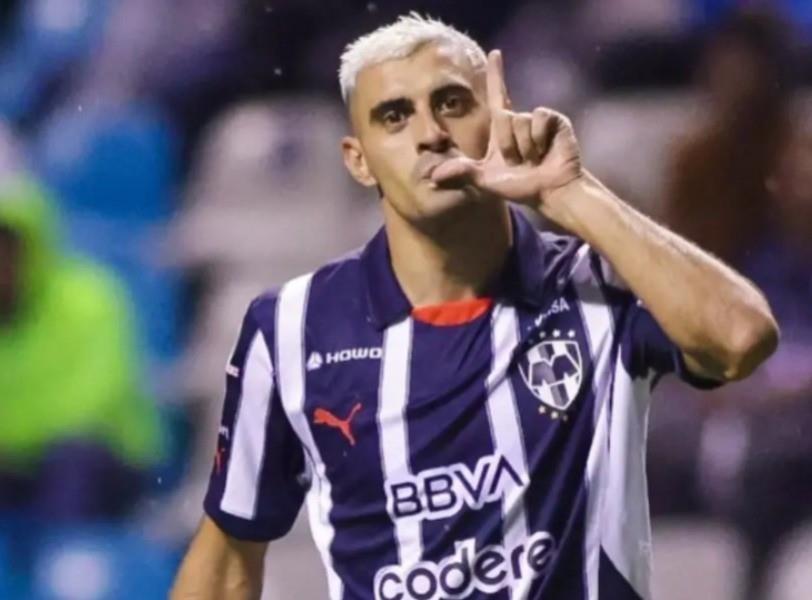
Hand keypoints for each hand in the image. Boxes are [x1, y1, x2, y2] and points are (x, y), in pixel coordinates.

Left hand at [430, 49, 582, 208]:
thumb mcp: (484, 180)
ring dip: (523, 147)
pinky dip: (537, 140)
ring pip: (519, 121)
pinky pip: (538, 118)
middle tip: (517, 163)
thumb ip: (459, 173)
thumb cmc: (519, 187)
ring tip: (532, 160)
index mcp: (501, 130)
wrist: (548, 192)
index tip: (495, 53)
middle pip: (502, 117)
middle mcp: (518, 121)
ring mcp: (537, 120)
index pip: (496, 95)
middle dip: (506, 145)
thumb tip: (430, 176)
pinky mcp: (554, 120)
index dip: (496, 74)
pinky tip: (544, 152)